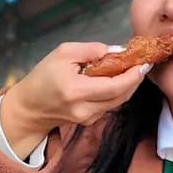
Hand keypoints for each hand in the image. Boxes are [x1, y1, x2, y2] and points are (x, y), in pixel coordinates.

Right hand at [0, 42, 147, 154]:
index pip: (113, 86)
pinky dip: (117, 92)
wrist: (29, 107)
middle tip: (142, 64)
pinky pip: (110, 105)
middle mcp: (84, 108)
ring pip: (118, 102)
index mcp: (76, 90)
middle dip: (134, 80)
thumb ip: (90, 50)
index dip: (132, 75)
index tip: (142, 63)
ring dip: (128, 86)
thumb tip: (116, 51)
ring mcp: (87, 118)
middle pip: (121, 96)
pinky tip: (117, 80)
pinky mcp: (89, 122)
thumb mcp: (62, 54)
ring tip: (132, 69)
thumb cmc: (43, 76)